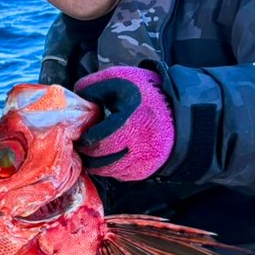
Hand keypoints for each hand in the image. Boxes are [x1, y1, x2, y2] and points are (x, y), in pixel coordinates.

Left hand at [75, 66, 175, 180]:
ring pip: (112, 171)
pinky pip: (124, 175)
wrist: (178, 108)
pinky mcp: (150, 167)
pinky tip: (108, 157)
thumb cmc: (144, 92)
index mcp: (131, 121)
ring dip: (98, 164)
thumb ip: (93, 86)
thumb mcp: (119, 79)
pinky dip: (113, 169)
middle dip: (88, 154)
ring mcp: (147, 158)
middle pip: (102, 160)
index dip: (85, 139)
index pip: (99, 140)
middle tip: (82, 147)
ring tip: (92, 153)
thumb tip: (75, 97)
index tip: (79, 135)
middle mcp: (141, 144)